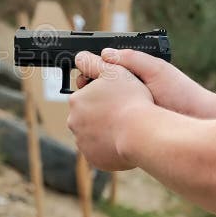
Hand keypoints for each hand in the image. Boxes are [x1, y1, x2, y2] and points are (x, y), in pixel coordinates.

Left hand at [67, 51, 153, 170]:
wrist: (141, 133)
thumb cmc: (130, 100)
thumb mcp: (113, 71)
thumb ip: (93, 62)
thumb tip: (80, 57)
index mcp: (76, 101)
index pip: (85, 95)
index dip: (101, 94)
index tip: (116, 96)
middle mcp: (74, 122)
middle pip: (87, 115)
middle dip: (101, 112)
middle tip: (122, 110)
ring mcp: (82, 143)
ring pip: (93, 133)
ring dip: (105, 129)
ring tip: (125, 125)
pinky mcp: (93, 159)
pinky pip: (100, 151)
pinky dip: (108, 146)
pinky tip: (123, 139)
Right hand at [77, 48, 212, 117]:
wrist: (197, 118)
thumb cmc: (180, 92)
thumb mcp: (155, 69)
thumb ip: (131, 59)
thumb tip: (104, 53)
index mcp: (135, 75)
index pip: (106, 69)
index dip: (92, 70)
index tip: (83, 72)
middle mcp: (130, 91)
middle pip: (100, 88)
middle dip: (89, 88)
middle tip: (82, 89)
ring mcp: (129, 109)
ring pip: (102, 106)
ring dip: (92, 105)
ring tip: (86, 105)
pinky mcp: (130, 125)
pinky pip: (110, 121)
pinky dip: (101, 120)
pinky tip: (96, 120)